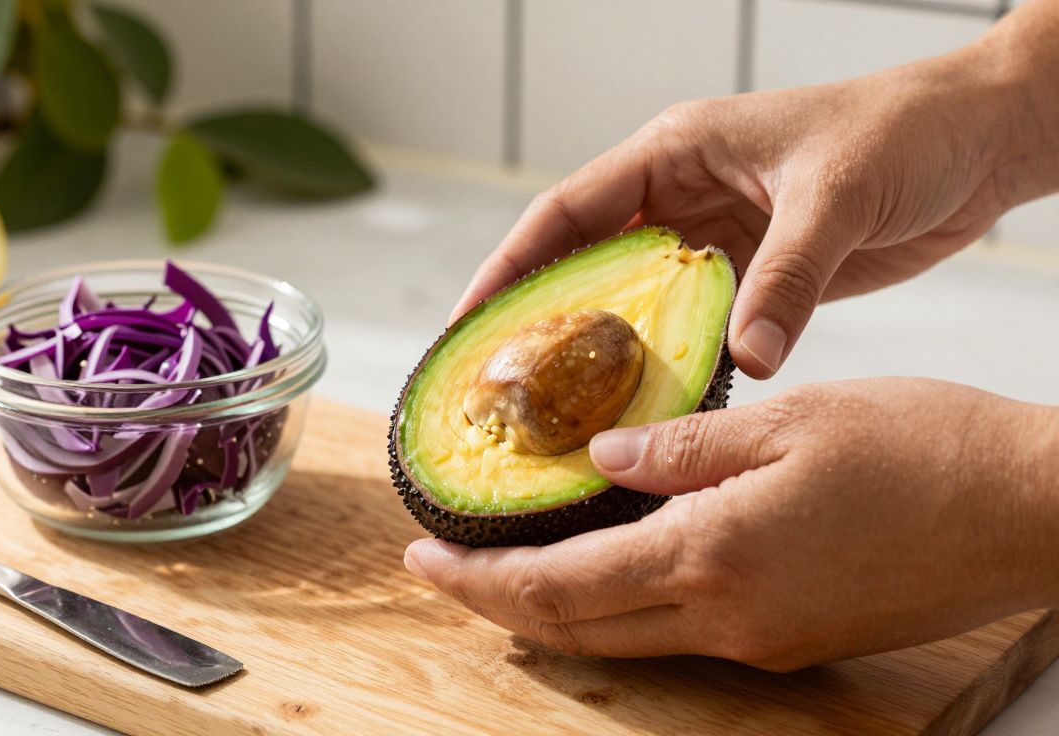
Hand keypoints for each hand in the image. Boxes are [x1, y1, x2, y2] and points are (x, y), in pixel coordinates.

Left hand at [403, 379, 1058, 669]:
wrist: (1031, 510)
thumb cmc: (924, 451)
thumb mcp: (789, 422)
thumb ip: (680, 448)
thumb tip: (598, 460)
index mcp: (713, 556)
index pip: (558, 587)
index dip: (477, 579)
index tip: (420, 557)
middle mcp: (728, 617)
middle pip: (578, 628)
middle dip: (497, 603)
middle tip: (440, 568)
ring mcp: (762, 639)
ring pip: (624, 638)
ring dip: (555, 609)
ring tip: (502, 566)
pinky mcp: (793, 639)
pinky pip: (679, 632)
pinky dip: (621, 604)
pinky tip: (607, 562)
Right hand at [451, 5, 1058, 378]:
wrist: (978, 141)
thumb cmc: (903, 132)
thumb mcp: (834, 197)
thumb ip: (786, 278)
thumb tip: (749, 357)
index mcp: (675, 151)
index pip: (568, 211)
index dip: (512, 265)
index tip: (471, 320)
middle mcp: (681, 196)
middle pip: (586, 262)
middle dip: (541, 319)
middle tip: (502, 386)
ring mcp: (714, 239)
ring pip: (635, 301)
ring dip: (601, 350)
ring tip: (559, 411)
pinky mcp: (753, 275)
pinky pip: (692, 325)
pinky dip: (667, 362)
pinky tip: (645, 405)